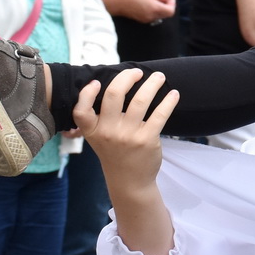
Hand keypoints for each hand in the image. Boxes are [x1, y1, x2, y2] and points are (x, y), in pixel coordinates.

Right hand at [71, 70, 179, 192]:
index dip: (87, 93)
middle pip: (114, 95)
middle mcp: (108, 132)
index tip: (96, 82)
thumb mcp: (99, 138)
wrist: (129, 181)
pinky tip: (173, 94)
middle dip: (127, 77)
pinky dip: (168, 101)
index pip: (81, 110)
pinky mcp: (147, 140)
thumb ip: (100, 118)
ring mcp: (128, 136)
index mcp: (92, 131)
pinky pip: (159, 114)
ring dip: (152, 84)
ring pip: (140, 100)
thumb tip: (114, 85)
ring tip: (159, 77)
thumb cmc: (115, 153)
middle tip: (137, 72)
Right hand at [111, 0, 176, 23]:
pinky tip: (148, 4)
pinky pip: (153, 16)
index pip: (171, 11)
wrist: (119, 2)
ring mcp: (147, 20)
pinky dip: (154, 11)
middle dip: (167, 6)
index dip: (172, 4)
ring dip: (161, 8)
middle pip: (166, 14)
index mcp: (155, 8)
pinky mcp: (143, 20)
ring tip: (153, 0)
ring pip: (160, 15)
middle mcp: (152, 16)